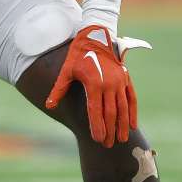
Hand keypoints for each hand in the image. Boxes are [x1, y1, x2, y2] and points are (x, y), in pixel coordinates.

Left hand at [45, 25, 144, 146]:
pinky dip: (133, 112)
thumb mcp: (66, 70)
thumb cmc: (78, 55)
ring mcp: (119, 81)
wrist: (96, 37)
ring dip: (122, 125)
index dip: (97, 126)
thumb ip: (59, 89)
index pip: (96, 110)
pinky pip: (131, 98)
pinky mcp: (126, 78)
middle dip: (109, 130)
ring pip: (123, 108)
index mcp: (93, 83)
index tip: (97, 139)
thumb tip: (49, 106)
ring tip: (121, 140)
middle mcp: (109, 84)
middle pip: (110, 113)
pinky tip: (133, 126)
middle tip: (107, 145)